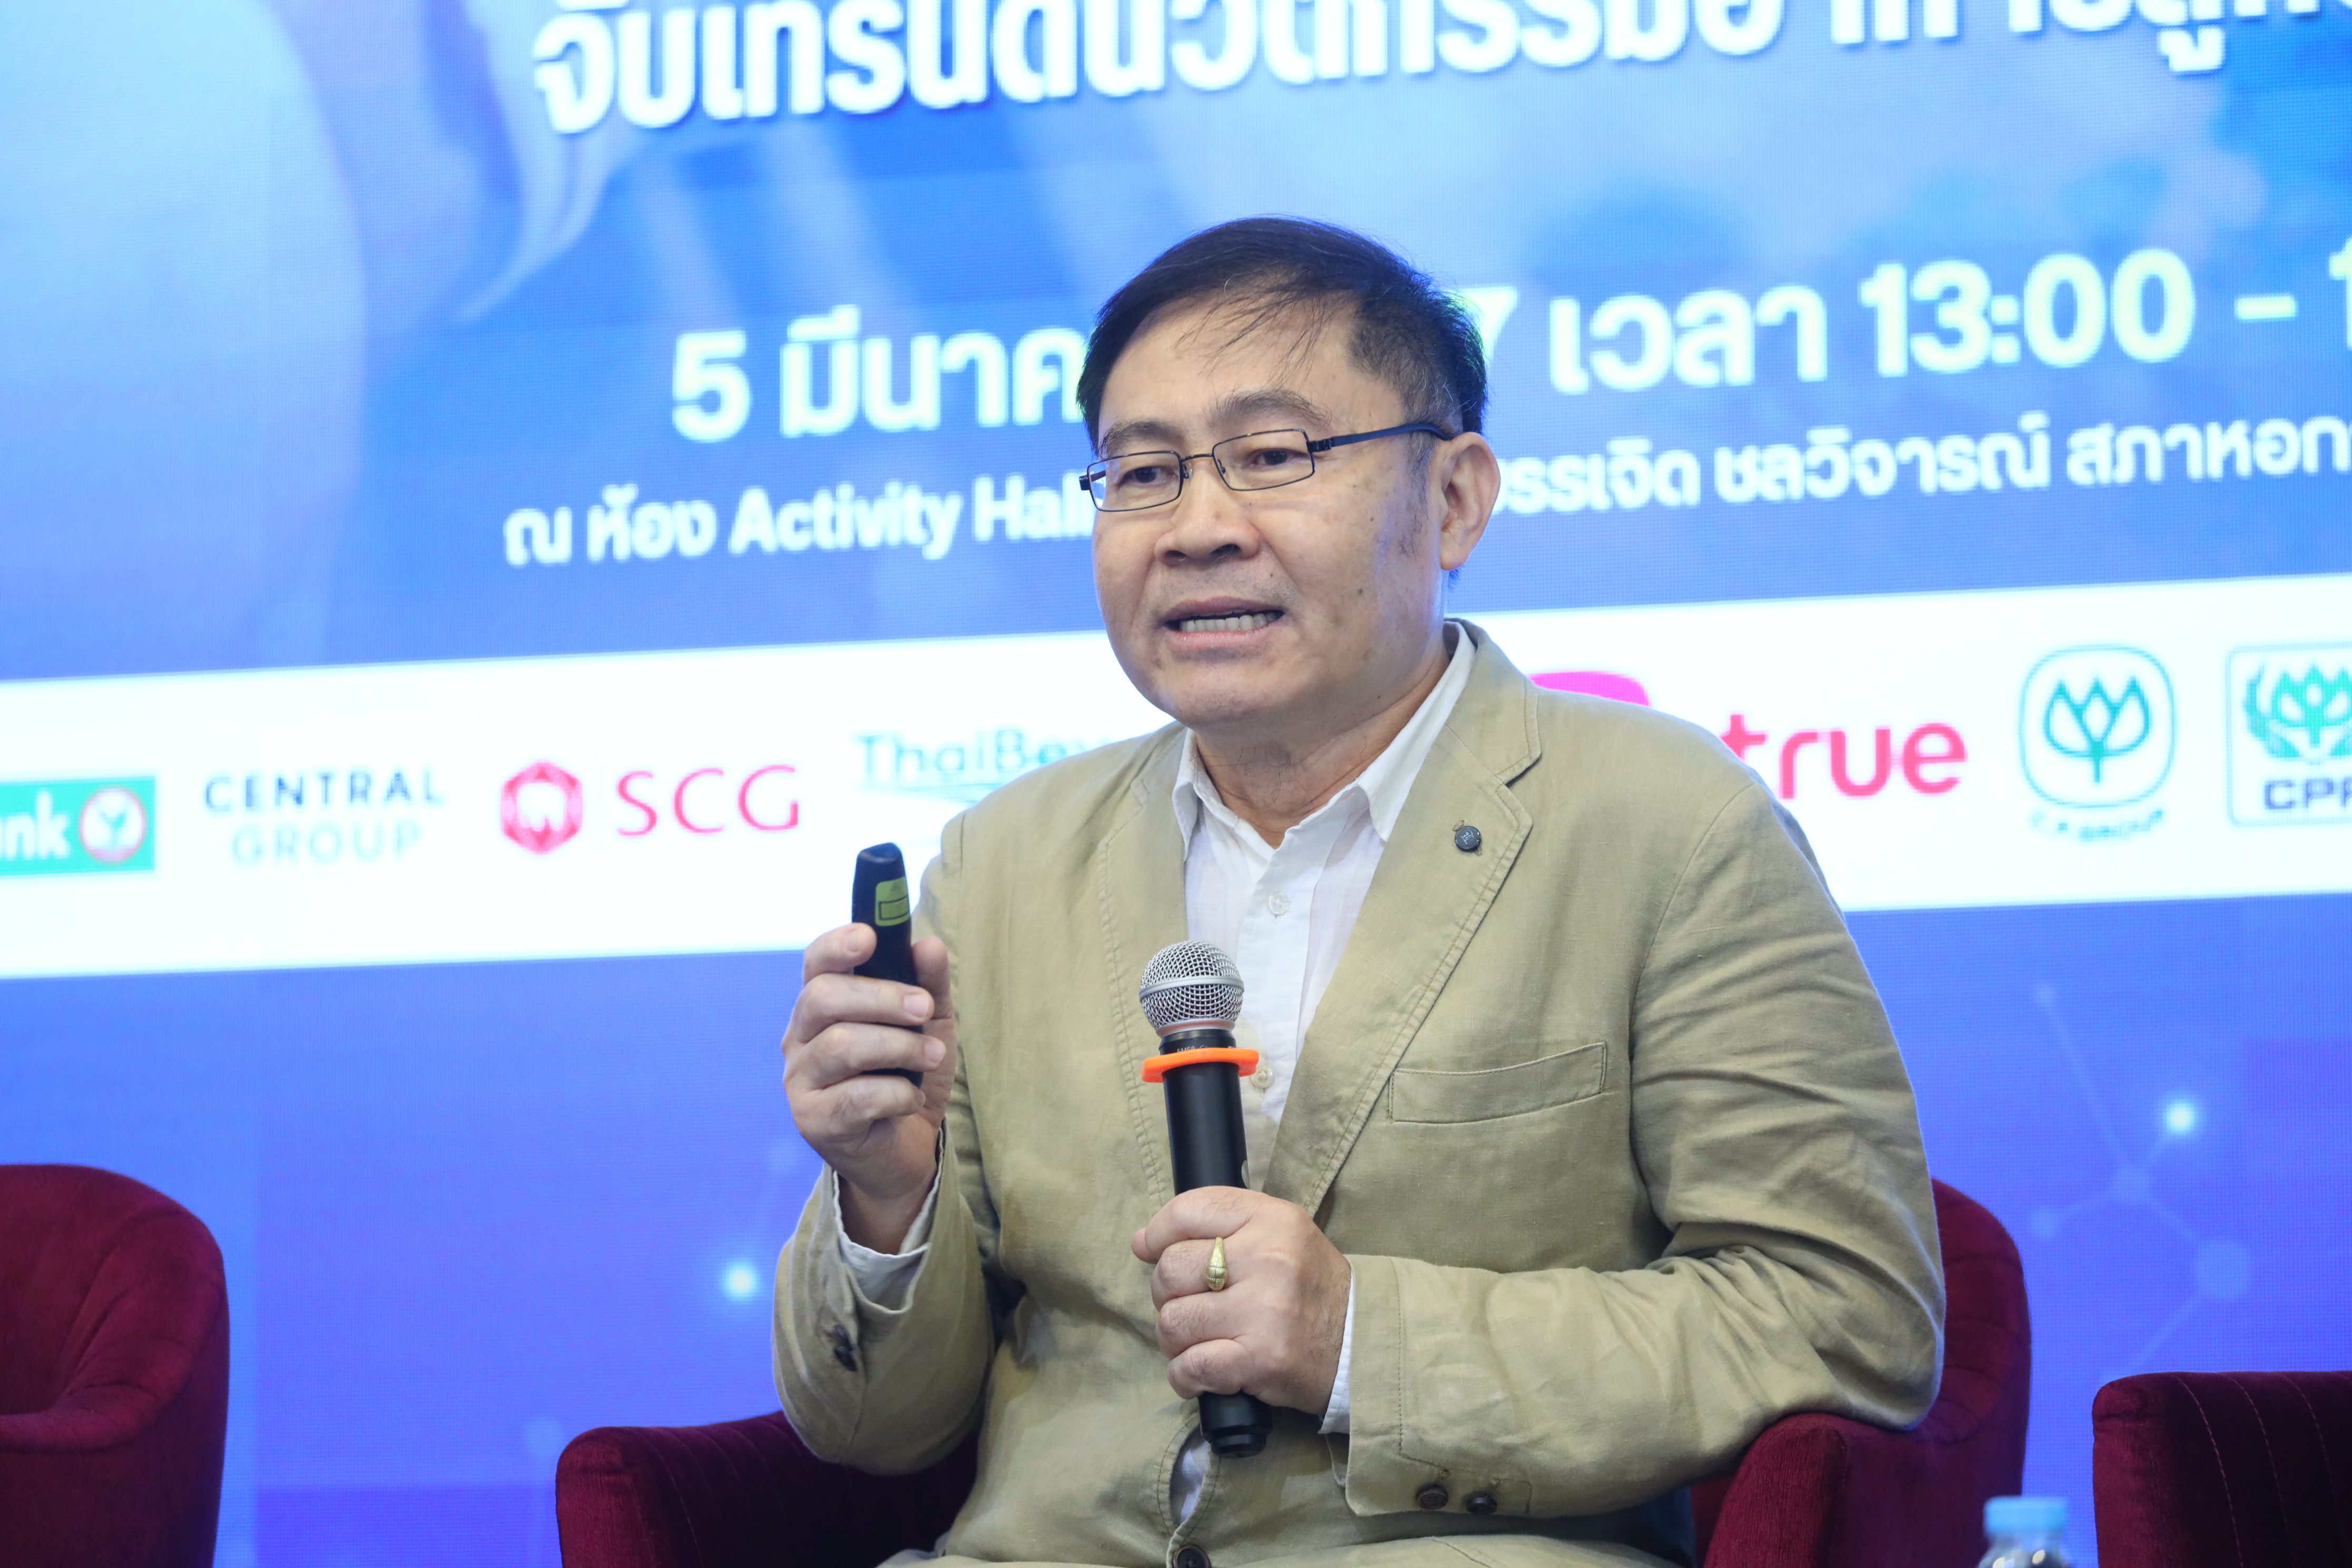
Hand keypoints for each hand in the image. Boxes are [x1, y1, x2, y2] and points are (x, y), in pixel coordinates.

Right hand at [781, 923, 956, 1250]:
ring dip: (899, 1047)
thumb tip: (929, 945)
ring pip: (841, 1045)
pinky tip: (912, 1099)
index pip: (816, 964)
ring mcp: (800, 1081)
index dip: (838, 945)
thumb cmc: (911, 1076)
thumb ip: (930, 985)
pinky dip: (897, 1093)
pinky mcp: (813, 1122)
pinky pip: (856, 1097)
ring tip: (934, 1057)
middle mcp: (800, 1039)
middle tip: (924, 1010)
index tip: (870, 936)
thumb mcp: (931, 1027)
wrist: (910, 1150)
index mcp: (823, 1006)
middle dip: (881, 997)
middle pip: (823, 998)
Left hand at [1132, 1187, 1350, 1417]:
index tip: (1152, 1250)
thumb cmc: (1309, 1287)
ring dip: (1175, 1339)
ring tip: (1198, 1341)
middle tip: (1191, 1305)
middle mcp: (1268, 1258)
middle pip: (1171, 1269)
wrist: (1361, 1343)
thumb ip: (1217, 1227)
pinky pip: (1190, 1366)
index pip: (1187, 1211)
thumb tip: (1141, 1242)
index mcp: (1272, 1218)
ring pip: (1173, 1321)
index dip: (1158, 1233)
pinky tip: (1198, 1373)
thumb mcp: (1279, 1234)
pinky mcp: (1260, 1359)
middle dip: (1167, 1294)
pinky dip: (1183, 1375)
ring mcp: (1264, 1311)